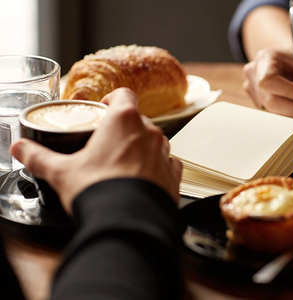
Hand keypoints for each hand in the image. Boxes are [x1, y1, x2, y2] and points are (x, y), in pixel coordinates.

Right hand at [10, 88, 182, 213]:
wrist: (128, 221)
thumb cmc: (100, 192)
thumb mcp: (62, 172)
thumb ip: (40, 157)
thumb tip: (23, 150)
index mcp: (124, 120)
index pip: (123, 95)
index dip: (112, 100)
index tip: (104, 108)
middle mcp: (150, 132)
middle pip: (137, 120)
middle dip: (123, 130)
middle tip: (107, 145)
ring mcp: (165, 153)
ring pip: (154, 141)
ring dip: (142, 148)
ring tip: (124, 165)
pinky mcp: (174, 175)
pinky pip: (168, 163)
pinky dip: (157, 168)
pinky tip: (143, 179)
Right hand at [243, 48, 292, 119]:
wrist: (290, 61)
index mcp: (265, 59)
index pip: (269, 81)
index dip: (288, 92)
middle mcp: (254, 74)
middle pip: (270, 101)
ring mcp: (253, 90)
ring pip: (272, 112)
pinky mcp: (257, 102)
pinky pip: (272, 115)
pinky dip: (288, 116)